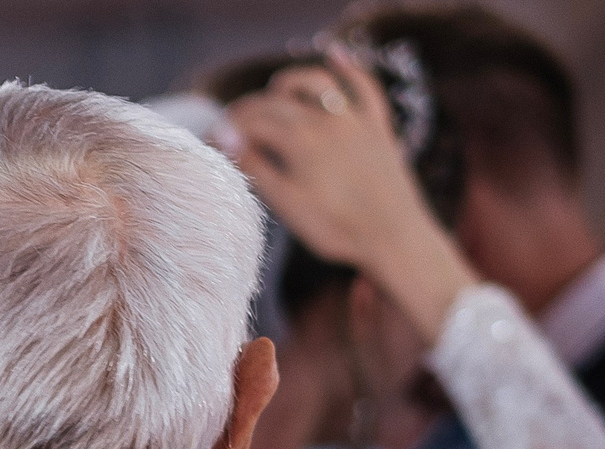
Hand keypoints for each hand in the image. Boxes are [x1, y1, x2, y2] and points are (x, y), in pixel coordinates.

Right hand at [225, 45, 475, 337]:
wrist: (394, 239)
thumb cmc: (336, 229)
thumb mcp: (287, 204)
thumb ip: (255, 167)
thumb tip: (223, 136)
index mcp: (299, 140)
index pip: (251, 122)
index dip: (225, 130)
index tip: (209, 142)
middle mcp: (326, 120)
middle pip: (277, 102)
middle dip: (248, 110)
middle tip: (231, 126)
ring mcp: (354, 120)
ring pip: (316, 83)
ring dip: (290, 81)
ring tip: (273, 91)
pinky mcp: (378, 127)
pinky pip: (365, 87)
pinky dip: (350, 68)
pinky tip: (335, 54)